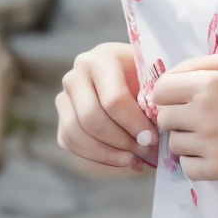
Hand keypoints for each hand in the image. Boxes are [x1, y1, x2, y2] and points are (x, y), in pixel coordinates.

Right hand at [56, 42, 158, 172]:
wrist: (132, 79)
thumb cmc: (148, 79)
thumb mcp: (155, 80)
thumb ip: (155, 97)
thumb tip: (155, 127)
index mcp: (101, 59)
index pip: (113, 99)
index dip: (134, 124)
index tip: (153, 138)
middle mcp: (75, 75)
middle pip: (91, 117)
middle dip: (121, 139)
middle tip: (144, 150)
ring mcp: (64, 97)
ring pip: (76, 132)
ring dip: (107, 151)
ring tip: (132, 157)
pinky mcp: (61, 117)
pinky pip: (70, 142)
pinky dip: (95, 155)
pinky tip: (119, 158)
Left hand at [152, 53, 217, 181]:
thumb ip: (205, 63)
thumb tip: (173, 74)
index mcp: (208, 84)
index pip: (160, 90)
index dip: (168, 93)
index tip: (182, 98)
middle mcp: (203, 114)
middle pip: (163, 118)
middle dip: (177, 116)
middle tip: (199, 117)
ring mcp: (209, 144)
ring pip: (173, 144)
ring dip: (186, 140)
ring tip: (210, 136)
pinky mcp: (217, 169)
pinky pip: (186, 167)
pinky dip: (194, 162)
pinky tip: (212, 153)